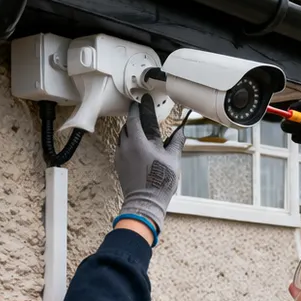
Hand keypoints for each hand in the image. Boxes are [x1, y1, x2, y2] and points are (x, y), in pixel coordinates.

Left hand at [116, 94, 186, 239]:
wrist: (145, 201)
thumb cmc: (161, 181)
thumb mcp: (173, 160)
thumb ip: (176, 143)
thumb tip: (182, 132)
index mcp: (141, 141)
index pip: (139, 117)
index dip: (142, 107)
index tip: (143, 99)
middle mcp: (128, 145)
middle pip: (128, 124)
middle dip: (134, 117)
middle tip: (140, 112)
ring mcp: (121, 154)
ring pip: (122, 135)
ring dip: (130, 129)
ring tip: (138, 129)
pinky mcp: (118, 163)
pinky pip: (120, 146)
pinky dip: (126, 142)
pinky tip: (134, 146)